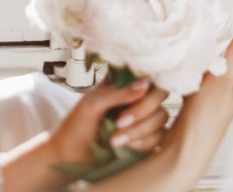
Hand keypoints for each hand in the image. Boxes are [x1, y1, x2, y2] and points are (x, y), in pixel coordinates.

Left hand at [49, 77, 169, 163]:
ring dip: (139, 130)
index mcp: (122, 83)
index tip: (132, 98)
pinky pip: (160, 137)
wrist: (70, 157)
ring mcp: (144, 118)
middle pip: (160, 95)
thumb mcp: (92, 104)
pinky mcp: (148, 138)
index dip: (146, 87)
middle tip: (119, 123)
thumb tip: (145, 83)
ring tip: (114, 140)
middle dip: (141, 111)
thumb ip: (118, 93)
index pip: (148, 74)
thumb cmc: (76, 125)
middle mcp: (136, 97)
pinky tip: (126, 146)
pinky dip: (144, 142)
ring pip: (161, 117)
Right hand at [165, 0, 232, 169]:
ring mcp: (218, 88)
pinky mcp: (201, 94)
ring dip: (217, 43)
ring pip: (220, 58)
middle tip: (232, 12)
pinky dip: (200, 56)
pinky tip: (191, 54)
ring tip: (212, 27)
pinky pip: (204, 68)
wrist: (187, 147)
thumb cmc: (206, 117)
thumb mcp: (222, 79)